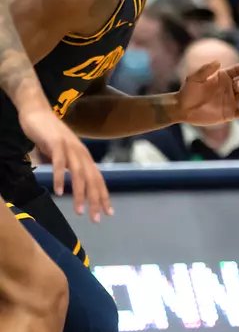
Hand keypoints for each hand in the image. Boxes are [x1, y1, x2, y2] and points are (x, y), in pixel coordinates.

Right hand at [17, 104, 110, 222]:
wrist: (37, 113)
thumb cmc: (48, 136)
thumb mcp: (61, 155)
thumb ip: (66, 167)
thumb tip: (67, 183)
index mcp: (84, 157)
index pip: (98, 179)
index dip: (104, 196)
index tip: (108, 212)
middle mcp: (81, 153)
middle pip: (93, 180)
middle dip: (96, 200)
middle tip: (97, 218)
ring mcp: (70, 147)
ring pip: (79, 174)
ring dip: (80, 194)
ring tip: (79, 211)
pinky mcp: (56, 143)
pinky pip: (60, 163)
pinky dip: (61, 177)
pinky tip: (59, 192)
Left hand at [174, 60, 238, 125]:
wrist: (183, 109)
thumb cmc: (188, 91)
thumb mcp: (194, 78)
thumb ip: (205, 70)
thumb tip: (218, 62)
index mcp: (223, 77)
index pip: (236, 71)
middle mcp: (229, 88)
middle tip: (238, 87)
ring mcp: (231, 101)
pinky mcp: (230, 113)